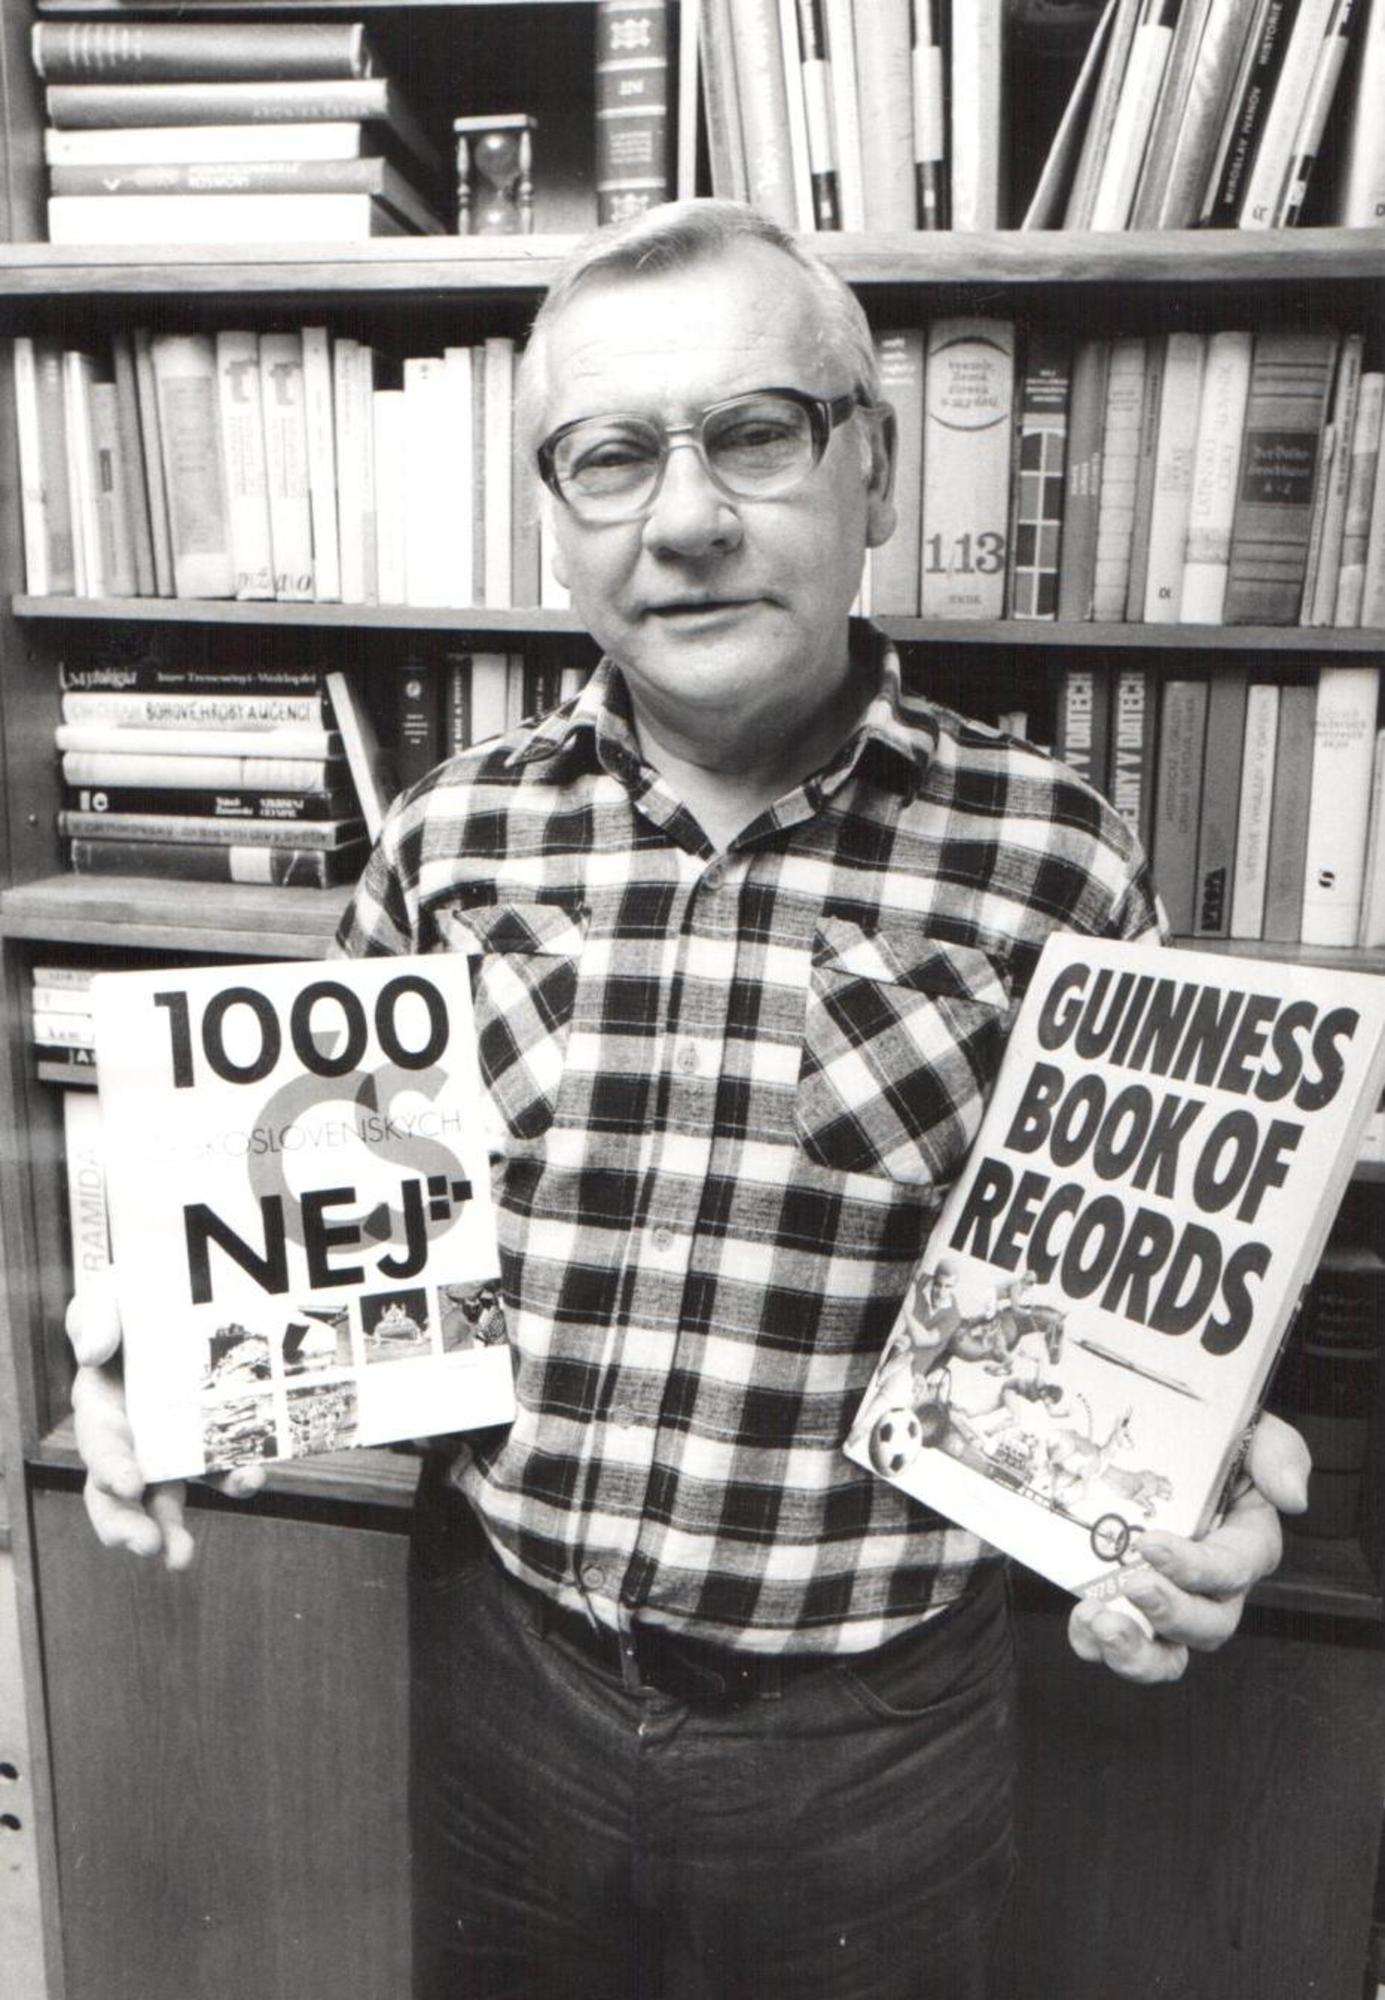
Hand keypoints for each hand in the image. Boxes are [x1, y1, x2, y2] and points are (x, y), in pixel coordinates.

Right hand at [67, 1276, 265, 1571]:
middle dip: (131, 1524)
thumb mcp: (110, 1294)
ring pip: (171, 1495)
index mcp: (103, 1408)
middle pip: (124, 1494)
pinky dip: (233, 1478)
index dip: (111, 1467)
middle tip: (149, 1548)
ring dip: (174, 1527)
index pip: (101, 1446)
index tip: (131, 1483)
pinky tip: (249, 1480)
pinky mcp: (216, 1437)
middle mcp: (136, 1438)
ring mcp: (176, 1444)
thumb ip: (95, 1317)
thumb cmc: (135, 1298)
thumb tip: (93, 1354)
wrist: (192, 1289)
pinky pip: (222, 1465)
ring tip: (181, 1558)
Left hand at [1066, 1411, 1310, 1684]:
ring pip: (1168, 1655)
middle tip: (1132, 1585)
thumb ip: (1277, 1454)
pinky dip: (1097, 1644)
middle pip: (1208, 1626)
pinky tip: (1082, 1622)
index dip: (1194, 1568)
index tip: (1150, 1545)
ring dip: (1136, 1652)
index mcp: (1246, 1544)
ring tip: (1100, 1624)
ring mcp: (1171, 1601)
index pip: (1231, 1570)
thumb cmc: (1214, 1439)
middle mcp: (1213, 1586)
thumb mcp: (1253, 1432)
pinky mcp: (1129, 1606)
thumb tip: (1292, 1497)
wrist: (1159, 1435)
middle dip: (1170, 1613)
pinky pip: (1122, 1644)